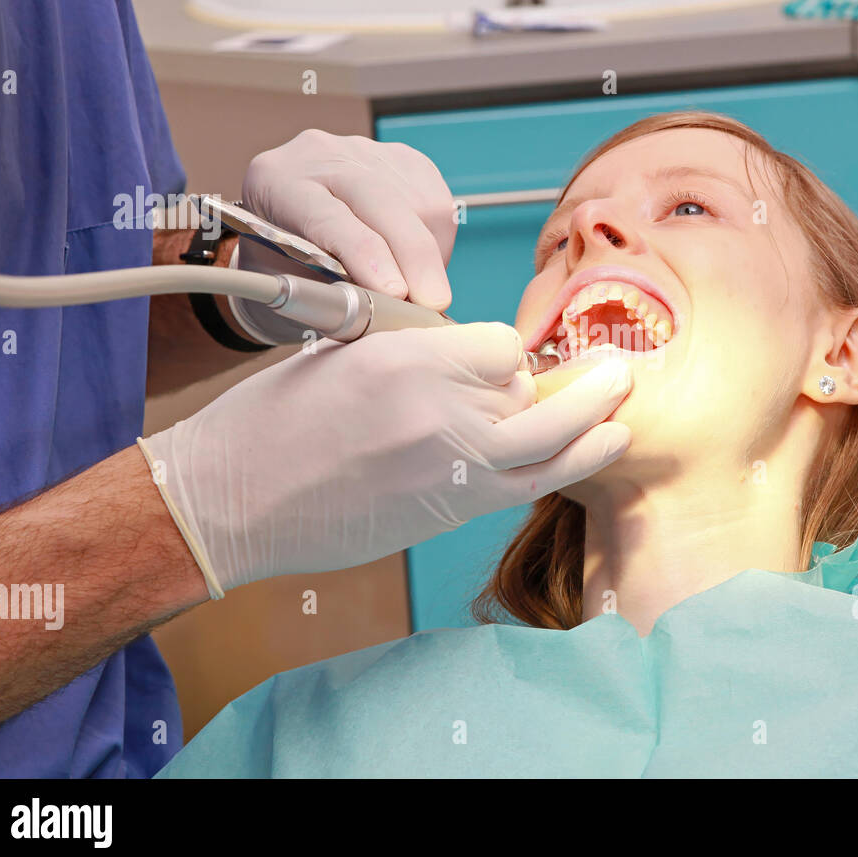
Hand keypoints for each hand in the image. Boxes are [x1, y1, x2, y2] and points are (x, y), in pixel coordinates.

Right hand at [138, 322, 631, 596]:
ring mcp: (449, 467)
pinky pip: (531, 483)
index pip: (501, 344)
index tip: (499, 360)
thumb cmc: (273, 422)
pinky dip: (575, 462)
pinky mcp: (450, 512)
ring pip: (551, 439)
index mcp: (405, 359)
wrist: (234, 502)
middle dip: (582, 380)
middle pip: (535, 390)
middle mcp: (438, 411)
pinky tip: (603, 445)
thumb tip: (480, 363)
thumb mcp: (344, 354)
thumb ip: (419, 354)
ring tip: (623, 403)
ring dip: (594, 421)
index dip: (506, 351)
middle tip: (615, 370)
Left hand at [240, 129, 456, 308]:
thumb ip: (329, 292)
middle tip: (434, 302)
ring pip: (420, 205)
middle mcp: (323, 155)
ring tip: (420, 289)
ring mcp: (367, 151)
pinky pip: (438, 203)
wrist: (286, 221)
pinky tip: (422, 262)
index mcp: (278, 181)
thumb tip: (384, 312)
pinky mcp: (404, 158)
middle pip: (383, 202)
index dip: (367, 256)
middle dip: (416, 257)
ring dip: (431, 257)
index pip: (329, 217)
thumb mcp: (288, 278)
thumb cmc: (282, 261)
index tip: (397, 293)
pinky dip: (438, 242)